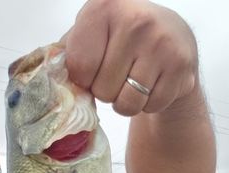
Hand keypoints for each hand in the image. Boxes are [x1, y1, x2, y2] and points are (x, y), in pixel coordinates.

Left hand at [62, 0, 198, 116]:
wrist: (174, 35)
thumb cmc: (123, 37)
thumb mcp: (94, 31)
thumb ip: (69, 51)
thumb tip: (48, 82)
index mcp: (103, 7)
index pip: (79, 68)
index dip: (84, 79)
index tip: (95, 67)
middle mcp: (135, 21)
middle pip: (102, 90)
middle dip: (107, 92)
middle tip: (120, 75)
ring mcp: (161, 43)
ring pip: (126, 104)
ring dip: (126, 102)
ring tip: (133, 82)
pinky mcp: (181, 66)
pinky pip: (151, 107)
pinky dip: (149, 104)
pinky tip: (153, 83)